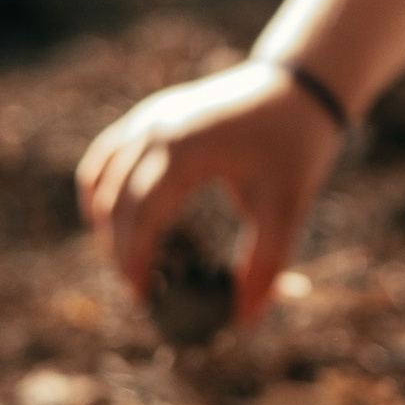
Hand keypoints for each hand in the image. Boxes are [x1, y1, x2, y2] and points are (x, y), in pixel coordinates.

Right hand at [76, 61, 340, 325]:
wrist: (303, 86)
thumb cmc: (296, 144)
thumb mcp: (286, 206)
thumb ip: (265, 263)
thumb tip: (245, 318)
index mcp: (185, 148)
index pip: (139, 214)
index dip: (134, 259)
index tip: (144, 297)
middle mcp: (156, 127)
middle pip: (113, 200)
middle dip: (120, 250)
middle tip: (141, 289)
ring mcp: (149, 116)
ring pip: (101, 177)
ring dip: (108, 223)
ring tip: (134, 260)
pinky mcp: (152, 114)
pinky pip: (108, 155)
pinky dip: (105, 191)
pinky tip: (121, 222)